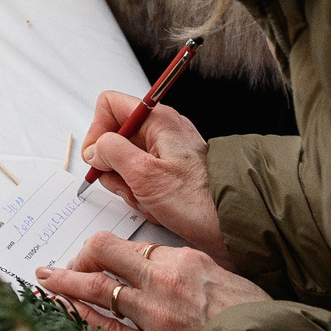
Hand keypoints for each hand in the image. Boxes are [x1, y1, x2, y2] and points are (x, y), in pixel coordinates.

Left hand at [38, 233, 267, 330]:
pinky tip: (70, 315)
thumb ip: (178, 264)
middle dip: (72, 262)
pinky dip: (86, 322)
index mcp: (178, 260)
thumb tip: (150, 260)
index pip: (120, 245)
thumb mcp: (214, 272)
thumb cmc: (248, 309)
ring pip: (98, 294)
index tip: (90, 256)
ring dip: (67, 288)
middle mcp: (161, 284)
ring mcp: (156, 318)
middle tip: (49, 267)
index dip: (97, 250)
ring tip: (48, 285)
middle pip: (101, 261)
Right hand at [75, 94, 227, 261]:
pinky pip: (142, 180)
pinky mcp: (171, 174)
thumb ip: (110, 152)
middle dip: (116, 169)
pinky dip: (143, 196)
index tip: (98, 158)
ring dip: (130, 187)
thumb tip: (95, 150)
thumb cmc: (197, 200)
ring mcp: (166, 154)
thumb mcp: (143, 173)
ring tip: (149, 202)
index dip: (97, 130)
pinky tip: (158, 208)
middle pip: (115, 139)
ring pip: (126, 163)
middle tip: (130, 187)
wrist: (234, 225)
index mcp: (157, 120)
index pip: (109, 106)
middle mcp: (161, 131)